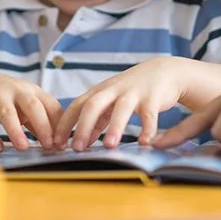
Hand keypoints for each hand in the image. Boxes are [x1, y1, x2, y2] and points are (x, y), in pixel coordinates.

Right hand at [0, 65, 61, 151]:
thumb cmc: (1, 95)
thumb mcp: (21, 104)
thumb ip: (35, 120)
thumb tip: (52, 143)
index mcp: (32, 91)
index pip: (52, 106)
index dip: (58, 125)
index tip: (61, 144)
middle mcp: (18, 89)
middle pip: (34, 106)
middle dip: (43, 126)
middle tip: (48, 146)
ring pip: (9, 113)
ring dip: (16, 131)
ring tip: (23, 148)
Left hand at [55, 58, 183, 150]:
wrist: (164, 70)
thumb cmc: (133, 89)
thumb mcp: (111, 101)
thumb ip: (98, 119)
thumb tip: (83, 141)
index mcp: (100, 92)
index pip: (76, 106)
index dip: (64, 124)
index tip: (55, 144)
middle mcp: (114, 90)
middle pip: (93, 105)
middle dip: (83, 126)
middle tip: (76, 148)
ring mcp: (133, 93)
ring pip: (121, 109)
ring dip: (115, 127)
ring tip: (109, 146)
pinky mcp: (153, 98)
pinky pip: (149, 115)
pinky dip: (147, 129)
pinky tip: (144, 143)